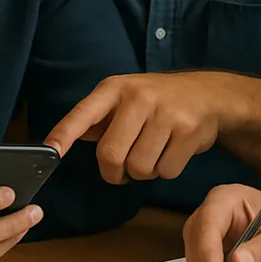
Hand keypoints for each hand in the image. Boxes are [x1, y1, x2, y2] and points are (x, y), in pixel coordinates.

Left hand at [44, 71, 237, 183]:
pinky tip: (172, 151)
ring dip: (143, 172)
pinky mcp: (188, 131)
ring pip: (139, 168)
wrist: (210, 95)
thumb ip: (98, 119)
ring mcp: (165, 114)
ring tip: (153, 152)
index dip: (64, 134)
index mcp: (115, 89)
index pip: (83, 114)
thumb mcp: (126, 98)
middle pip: (110, 155)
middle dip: (115, 172)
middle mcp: (138, 97)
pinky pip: (166, 172)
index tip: (50, 152)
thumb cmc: (159, 100)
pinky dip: (166, 171)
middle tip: (123, 168)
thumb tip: (62, 141)